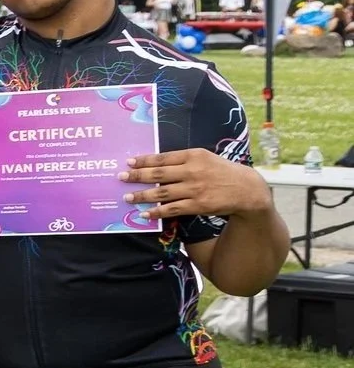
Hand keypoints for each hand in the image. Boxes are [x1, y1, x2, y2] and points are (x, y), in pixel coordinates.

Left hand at [124, 149, 270, 220]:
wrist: (247, 189)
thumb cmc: (222, 172)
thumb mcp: (206, 158)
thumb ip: (184, 160)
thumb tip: (156, 164)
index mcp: (195, 155)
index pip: (164, 157)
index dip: (144, 160)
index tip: (129, 162)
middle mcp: (193, 170)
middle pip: (159, 173)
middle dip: (137, 176)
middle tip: (120, 177)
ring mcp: (195, 188)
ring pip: (162, 192)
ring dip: (142, 195)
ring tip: (127, 197)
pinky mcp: (198, 205)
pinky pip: (172, 209)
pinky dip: (156, 211)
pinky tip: (144, 212)